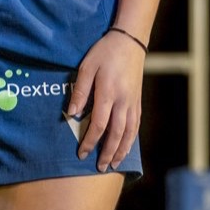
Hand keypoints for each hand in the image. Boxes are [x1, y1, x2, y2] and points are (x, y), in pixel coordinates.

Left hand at [65, 30, 144, 170]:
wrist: (130, 41)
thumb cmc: (104, 52)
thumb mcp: (86, 67)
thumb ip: (79, 91)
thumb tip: (71, 114)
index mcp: (108, 93)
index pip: (98, 124)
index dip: (89, 141)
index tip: (81, 153)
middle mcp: (123, 101)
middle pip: (116, 134)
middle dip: (107, 153)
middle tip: (100, 167)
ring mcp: (133, 102)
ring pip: (129, 133)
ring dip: (121, 150)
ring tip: (114, 164)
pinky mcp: (138, 101)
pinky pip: (136, 125)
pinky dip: (131, 140)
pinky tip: (126, 147)